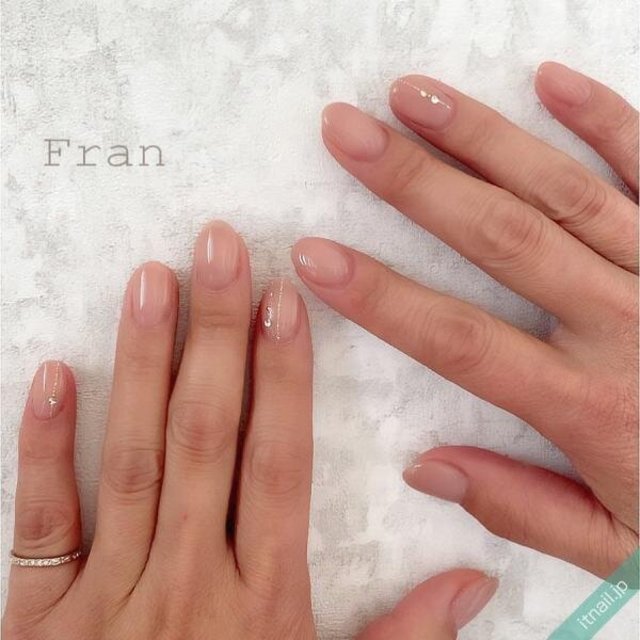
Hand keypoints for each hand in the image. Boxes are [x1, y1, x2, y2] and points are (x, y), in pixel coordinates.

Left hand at [3, 221, 496, 638]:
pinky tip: (52, 375)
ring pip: (133, 459)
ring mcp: (109, 595)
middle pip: (207, 437)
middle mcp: (189, 582)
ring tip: (151, 283)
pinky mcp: (42, 618)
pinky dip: (43, 449)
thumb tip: (478, 581)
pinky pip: (43, 522)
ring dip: (143, 366)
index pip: (280, 461)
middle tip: (219, 250)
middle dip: (218, 336)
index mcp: (264, 600)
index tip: (285, 300)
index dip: (285, 376)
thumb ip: (403, 636)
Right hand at [292, 62, 638, 577]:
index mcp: (593, 407)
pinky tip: (548, 81)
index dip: (379, 296)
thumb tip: (424, 468)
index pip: (458, 340)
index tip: (313, 256)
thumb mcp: (620, 550)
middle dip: (414, 181)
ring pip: (564, 192)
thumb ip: (523, 508)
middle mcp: (627, 327)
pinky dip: (606, 120)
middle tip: (347, 131)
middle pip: (501, 238)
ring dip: (483, 137)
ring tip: (413, 95)